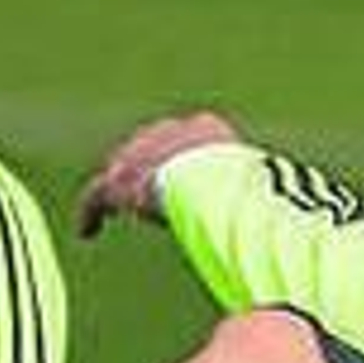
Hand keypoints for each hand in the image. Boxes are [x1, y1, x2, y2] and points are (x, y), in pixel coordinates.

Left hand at [77, 111, 241, 236]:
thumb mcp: (257, 192)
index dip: (182, 161)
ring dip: (122, 191)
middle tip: (144, 195)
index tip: (184, 179)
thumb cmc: (243, 190)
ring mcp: (138, 153)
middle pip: (149, 148)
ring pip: (123, 170)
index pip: (189, 139)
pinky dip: (90, 215)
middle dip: (146, 168)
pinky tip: (86, 233)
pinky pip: (97, 196)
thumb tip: (277, 219)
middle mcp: (167, 133)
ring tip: (120, 211)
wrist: (208, 182)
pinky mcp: (117, 178)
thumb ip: (256, 200)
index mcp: (206, 129)